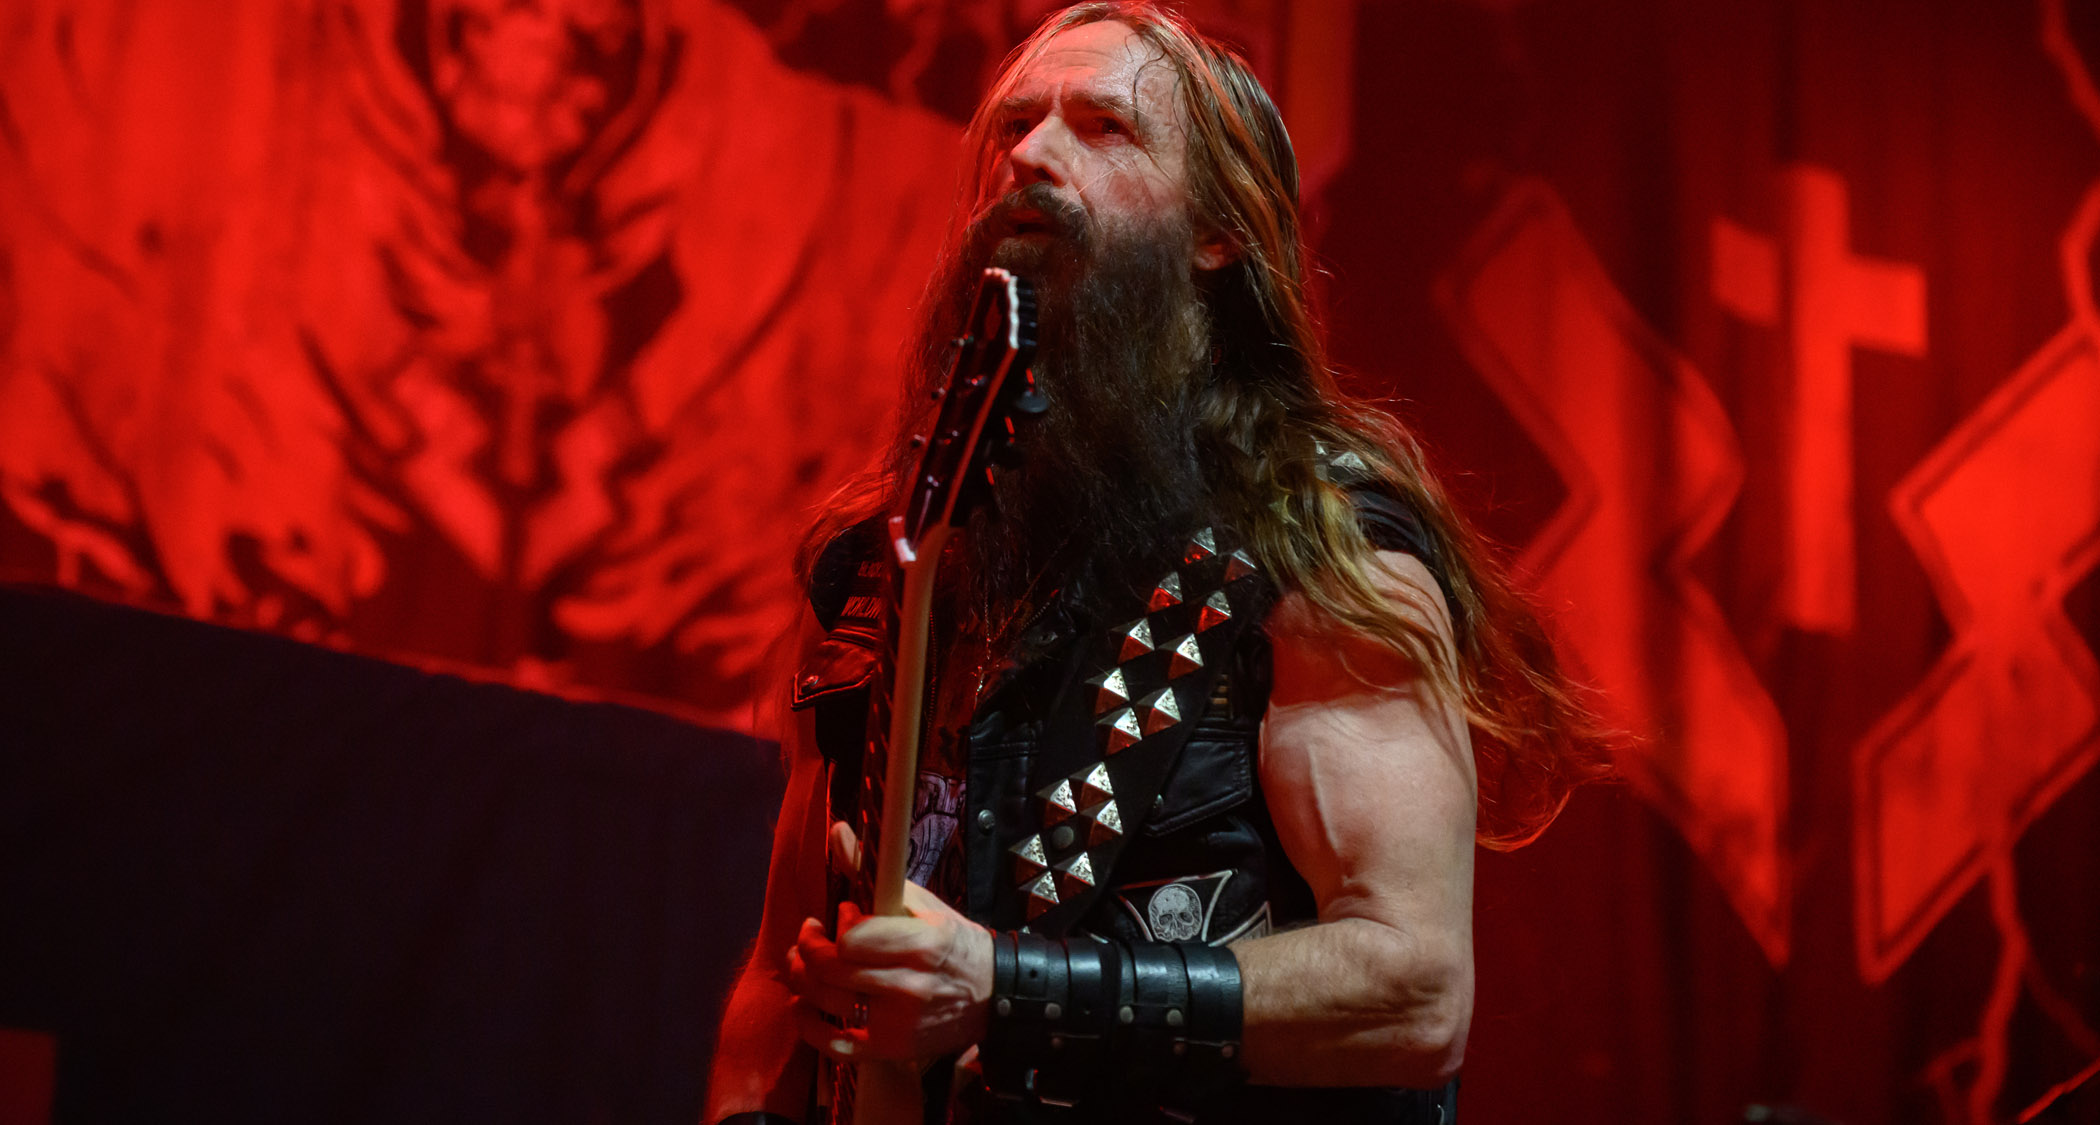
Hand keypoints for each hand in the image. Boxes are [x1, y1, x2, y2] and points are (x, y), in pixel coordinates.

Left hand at [785, 822, 993, 1064]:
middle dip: (809, 947)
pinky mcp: (891, 1050)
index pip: (852, 939)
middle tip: (810, 933)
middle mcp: (909, 987)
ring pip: (827, 1003)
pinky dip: (810, 1028)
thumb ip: (873, 869)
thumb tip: (836, 831)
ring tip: (803, 963)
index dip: (838, 924)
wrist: (993, 995)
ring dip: (802, 978)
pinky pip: (836, 1046)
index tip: (843, 913)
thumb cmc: (953, 943)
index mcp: (921, 945)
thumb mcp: (920, 902)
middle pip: (832, 970)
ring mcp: (899, 1024)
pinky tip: (803, 1007)